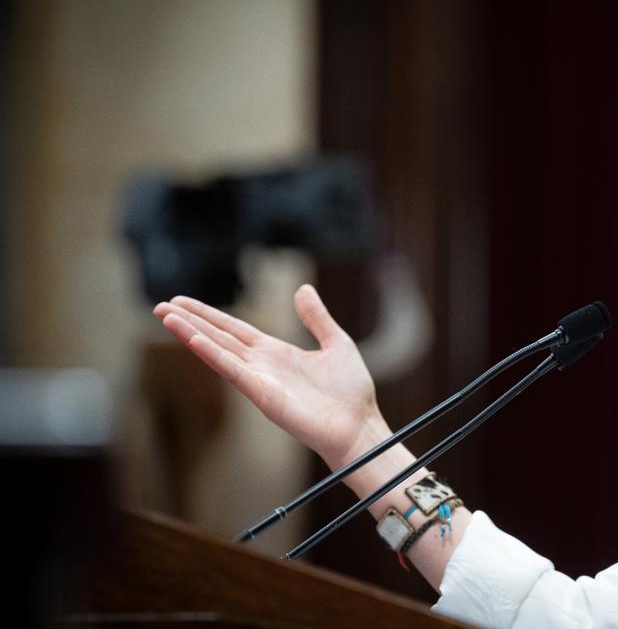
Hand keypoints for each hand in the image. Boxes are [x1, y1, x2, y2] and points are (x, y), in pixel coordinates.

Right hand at [153, 284, 384, 466]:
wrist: (359, 426)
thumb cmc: (351, 393)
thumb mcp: (336, 343)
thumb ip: (316, 317)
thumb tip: (302, 289)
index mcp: (277, 353)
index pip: (235, 329)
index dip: (210, 315)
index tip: (184, 302)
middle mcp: (263, 365)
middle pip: (219, 337)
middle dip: (190, 321)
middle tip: (160, 306)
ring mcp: (259, 380)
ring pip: (218, 350)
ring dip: (191, 333)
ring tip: (166, 316)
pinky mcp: (262, 394)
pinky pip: (233, 369)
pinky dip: (212, 353)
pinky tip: (194, 338)